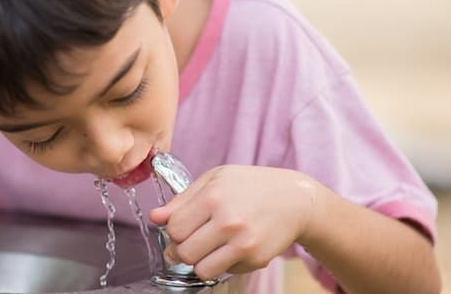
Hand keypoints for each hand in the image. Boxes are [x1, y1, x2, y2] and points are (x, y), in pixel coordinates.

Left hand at [148, 165, 319, 279]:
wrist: (294, 200)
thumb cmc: (250, 185)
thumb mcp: (214, 179)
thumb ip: (182, 200)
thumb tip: (156, 218)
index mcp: (213, 197)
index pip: (174, 228)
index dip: (172, 231)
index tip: (180, 228)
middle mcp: (228, 221)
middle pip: (184, 253)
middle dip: (181, 250)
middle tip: (190, 242)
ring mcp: (243, 243)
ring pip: (201, 270)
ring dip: (199, 261)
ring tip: (207, 248)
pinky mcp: (256, 259)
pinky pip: (224, 272)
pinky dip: (222, 264)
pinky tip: (230, 247)